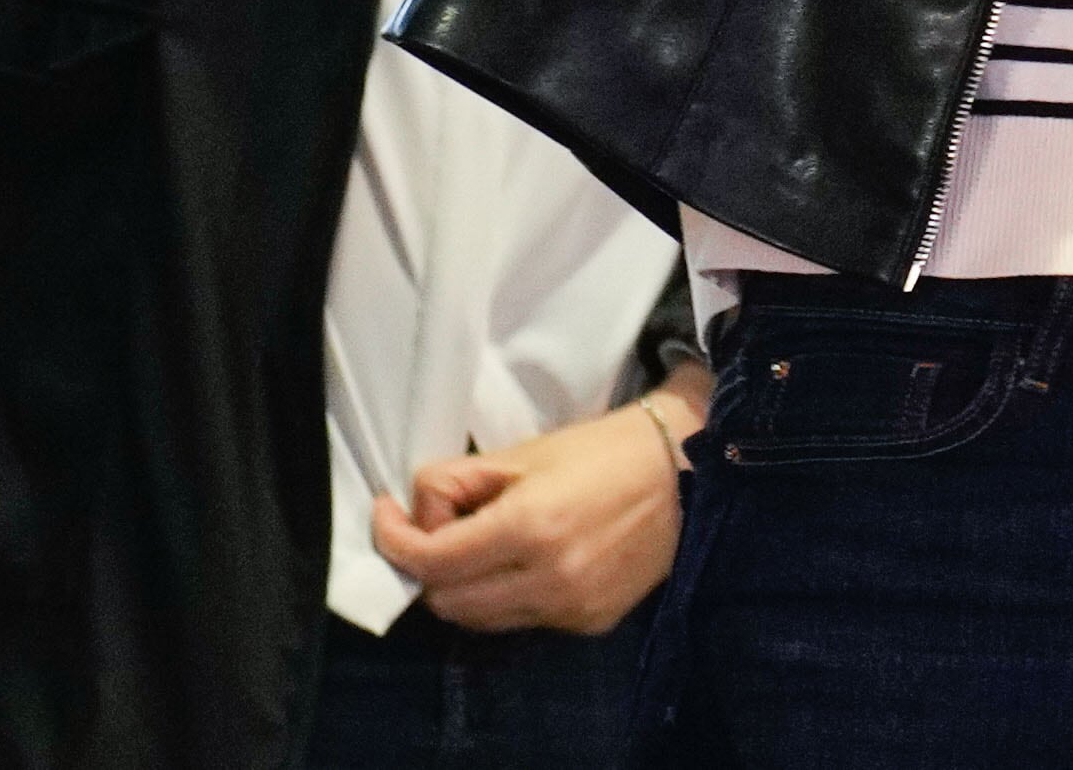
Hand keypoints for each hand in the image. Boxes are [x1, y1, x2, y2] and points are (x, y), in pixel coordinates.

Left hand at [369, 392, 693, 636]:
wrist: (686, 470)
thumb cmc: (600, 450)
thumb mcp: (523, 451)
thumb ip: (457, 482)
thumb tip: (414, 513)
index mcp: (529, 526)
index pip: (432, 560)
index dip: (394, 540)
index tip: (386, 515)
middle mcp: (549, 577)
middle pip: (447, 601)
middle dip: (430, 566)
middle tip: (442, 530)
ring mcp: (571, 607)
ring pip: (481, 620)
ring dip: (467, 586)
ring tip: (486, 546)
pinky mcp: (590, 622)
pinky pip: (523, 620)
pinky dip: (510, 596)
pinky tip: (533, 561)